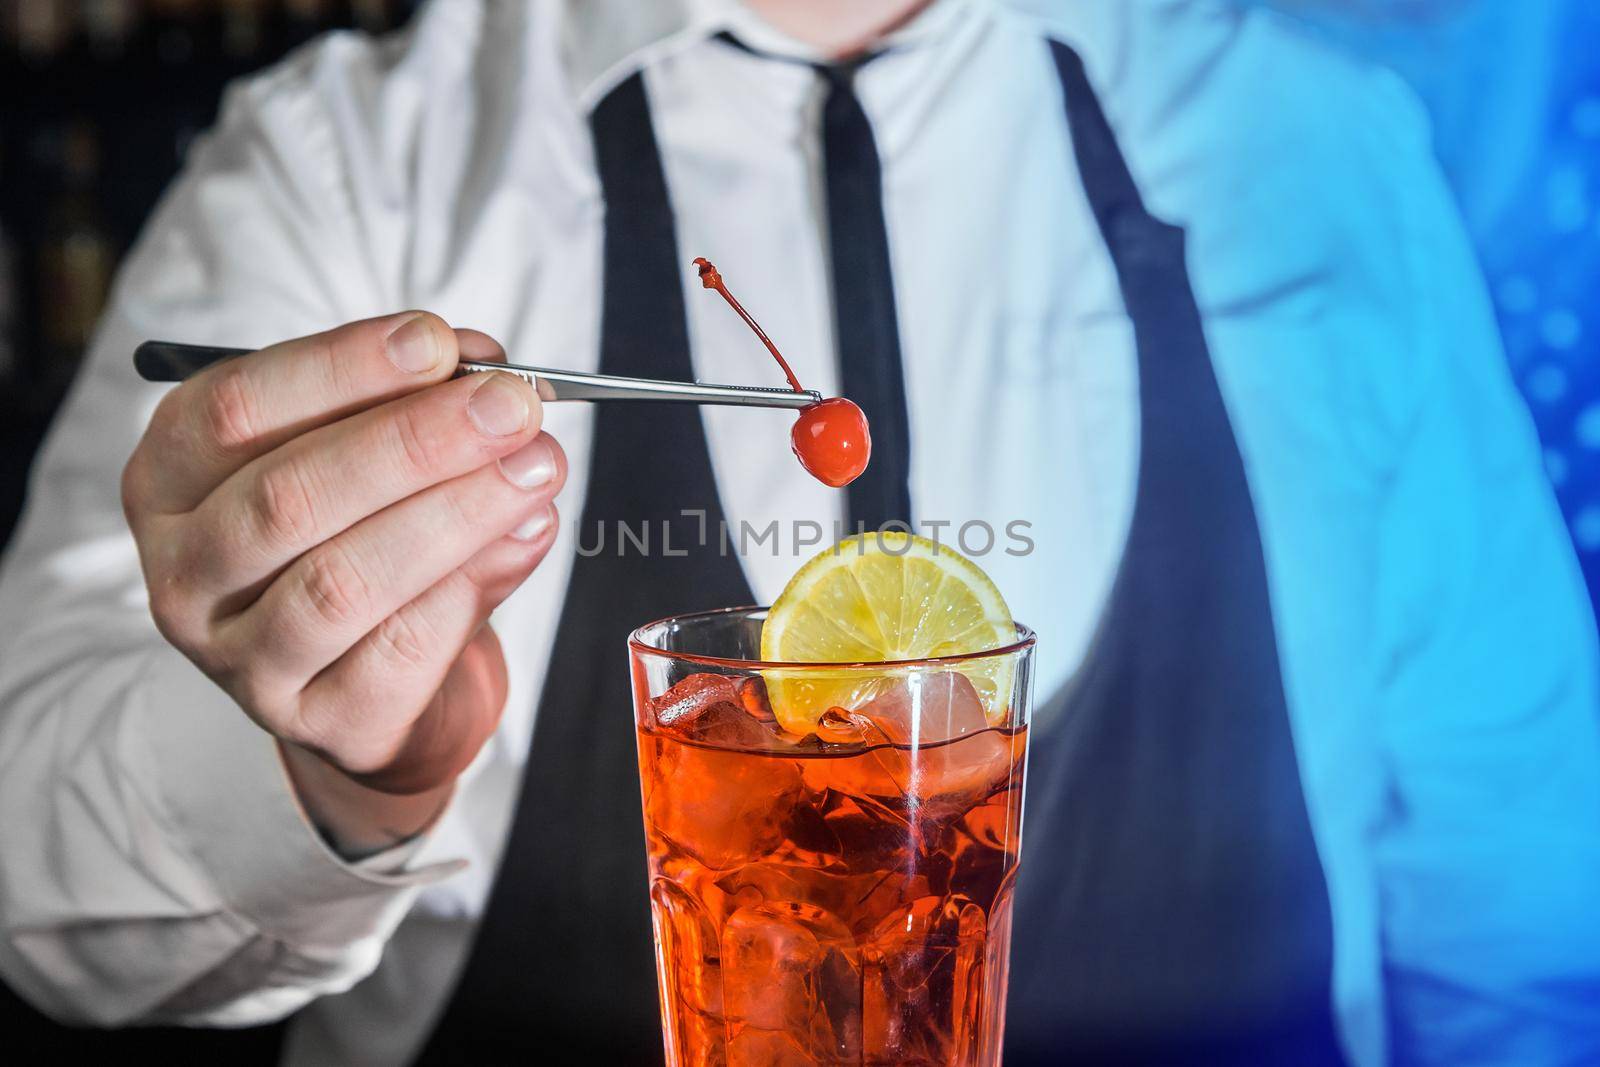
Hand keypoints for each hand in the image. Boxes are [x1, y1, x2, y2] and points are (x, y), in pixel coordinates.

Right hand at [122, 313, 566, 852]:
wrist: (370, 676)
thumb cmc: (355, 533)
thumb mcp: (363, 457)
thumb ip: (414, 410)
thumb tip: (491, 380)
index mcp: (169, 480)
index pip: (231, 410)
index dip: (340, 369)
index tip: (437, 341)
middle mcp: (184, 574)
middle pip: (288, 498)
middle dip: (414, 442)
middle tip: (512, 405)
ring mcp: (242, 661)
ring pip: (342, 582)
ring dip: (456, 514)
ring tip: (537, 466)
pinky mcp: (318, 723)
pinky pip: (399, 652)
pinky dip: (470, 586)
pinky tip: (526, 535)